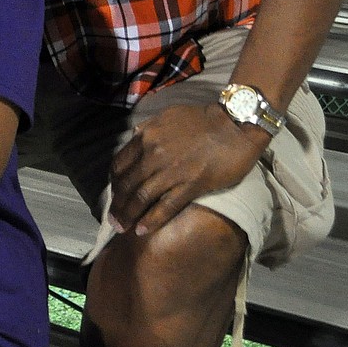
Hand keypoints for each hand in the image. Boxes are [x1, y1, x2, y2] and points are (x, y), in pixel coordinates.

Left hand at [108, 103, 267, 236]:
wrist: (234, 124)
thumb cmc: (203, 119)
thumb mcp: (168, 115)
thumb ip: (149, 127)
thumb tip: (135, 135)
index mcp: (146, 136)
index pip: (119, 164)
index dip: (114, 182)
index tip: (114, 193)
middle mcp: (153, 154)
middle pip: (127, 184)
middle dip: (117, 204)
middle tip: (113, 219)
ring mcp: (172, 170)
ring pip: (142, 197)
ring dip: (128, 215)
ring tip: (122, 228)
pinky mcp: (191, 185)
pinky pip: (166, 206)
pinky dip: (151, 220)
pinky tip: (142, 231)